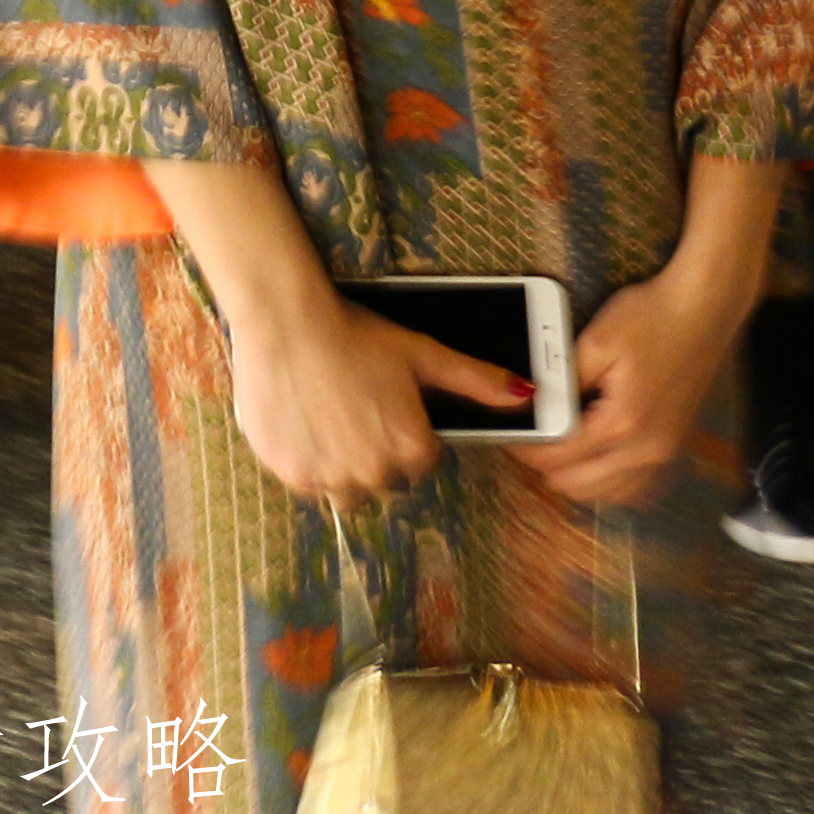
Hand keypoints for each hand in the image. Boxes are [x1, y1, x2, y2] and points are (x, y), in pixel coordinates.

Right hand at [217, 278, 525, 511]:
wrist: (286, 323)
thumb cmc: (357, 334)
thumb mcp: (422, 352)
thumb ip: (477, 380)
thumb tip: (528, 394)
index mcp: (413, 448)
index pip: (421, 460)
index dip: (403, 429)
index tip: (383, 403)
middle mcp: (377, 473)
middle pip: (385, 478)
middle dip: (374, 449)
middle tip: (355, 405)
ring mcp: (333, 478)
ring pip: (348, 490)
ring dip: (343, 465)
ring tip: (330, 418)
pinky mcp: (295, 476)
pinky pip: (311, 484)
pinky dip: (308, 462)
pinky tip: (305, 423)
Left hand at [524, 250, 756, 509]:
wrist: (705, 308)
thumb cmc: (651, 317)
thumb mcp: (596, 342)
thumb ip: (563, 382)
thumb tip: (533, 406)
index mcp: (622, 425)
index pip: (559, 459)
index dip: (527, 449)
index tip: (510, 431)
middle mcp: (646, 451)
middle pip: (580, 486)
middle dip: (546, 466)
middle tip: (530, 435)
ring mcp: (664, 454)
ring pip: (608, 494)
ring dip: (576, 477)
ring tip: (558, 443)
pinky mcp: (673, 447)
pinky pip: (634, 486)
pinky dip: (608, 480)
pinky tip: (595, 455)